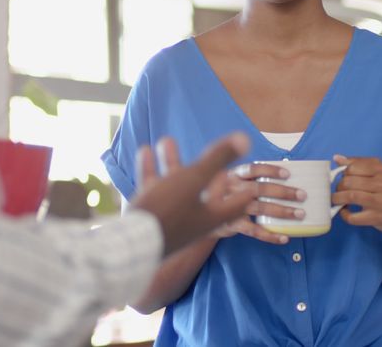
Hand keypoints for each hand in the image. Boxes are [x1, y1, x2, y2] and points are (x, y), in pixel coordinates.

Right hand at [131, 133, 254, 256]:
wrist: (128, 243)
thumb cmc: (168, 211)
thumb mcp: (195, 179)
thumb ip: (218, 159)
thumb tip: (245, 139)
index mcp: (211, 215)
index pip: (238, 203)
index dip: (246, 189)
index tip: (252, 180)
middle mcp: (193, 219)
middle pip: (205, 190)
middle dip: (205, 167)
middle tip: (211, 151)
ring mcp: (171, 219)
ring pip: (175, 186)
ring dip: (172, 162)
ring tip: (166, 141)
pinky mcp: (150, 217)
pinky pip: (153, 189)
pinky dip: (150, 170)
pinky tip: (145, 151)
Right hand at [213, 162, 305, 244]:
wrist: (200, 216)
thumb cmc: (223, 195)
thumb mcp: (231, 181)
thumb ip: (249, 178)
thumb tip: (284, 174)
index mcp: (233, 174)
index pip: (253, 169)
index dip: (271, 170)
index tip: (288, 174)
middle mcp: (232, 188)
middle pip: (261, 188)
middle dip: (283, 192)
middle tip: (302, 195)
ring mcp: (231, 207)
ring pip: (260, 208)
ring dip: (282, 211)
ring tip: (300, 214)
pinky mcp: (231, 224)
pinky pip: (254, 231)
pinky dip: (270, 235)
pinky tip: (284, 237)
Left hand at [330, 155, 381, 238]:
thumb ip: (360, 163)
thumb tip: (337, 158)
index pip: (353, 167)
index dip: (343, 173)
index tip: (343, 178)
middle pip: (349, 182)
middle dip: (339, 186)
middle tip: (339, 190)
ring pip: (350, 197)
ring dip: (337, 199)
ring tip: (337, 199)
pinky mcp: (378, 218)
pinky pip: (353, 217)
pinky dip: (344, 214)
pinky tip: (346, 211)